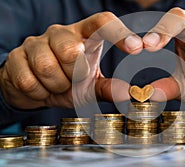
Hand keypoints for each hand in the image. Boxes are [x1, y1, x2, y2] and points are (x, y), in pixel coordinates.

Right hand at [0, 12, 142, 108]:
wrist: (35, 89)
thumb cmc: (68, 82)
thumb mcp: (91, 86)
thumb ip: (109, 88)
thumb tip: (129, 94)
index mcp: (85, 35)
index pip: (102, 22)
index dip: (119, 33)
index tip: (137, 48)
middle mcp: (61, 33)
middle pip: (71, 51)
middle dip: (73, 75)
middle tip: (72, 80)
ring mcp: (36, 42)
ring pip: (47, 66)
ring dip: (56, 85)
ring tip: (57, 85)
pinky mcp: (15, 56)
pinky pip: (28, 80)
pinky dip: (39, 92)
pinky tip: (41, 88)